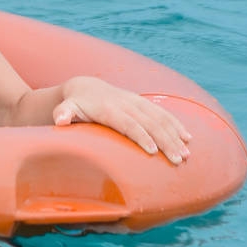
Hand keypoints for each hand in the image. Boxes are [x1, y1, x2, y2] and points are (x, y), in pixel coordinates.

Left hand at [52, 76, 191, 163]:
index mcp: (109, 109)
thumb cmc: (76, 105)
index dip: (141, 136)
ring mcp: (137, 102)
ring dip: (175, 135)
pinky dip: (176, 124)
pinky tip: (188, 137)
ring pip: (160, 118)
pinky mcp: (144, 103)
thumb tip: (58, 121)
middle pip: (150, 123)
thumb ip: (63, 114)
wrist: (85, 87)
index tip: (153, 151)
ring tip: (187, 153)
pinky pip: (163, 113)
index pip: (128, 123)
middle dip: (165, 141)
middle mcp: (126, 104)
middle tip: (178, 160)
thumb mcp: (66, 108)